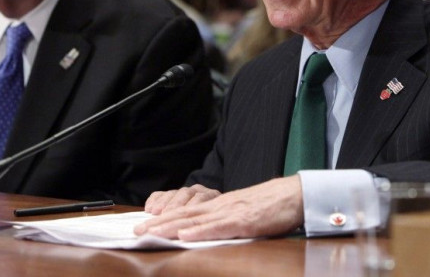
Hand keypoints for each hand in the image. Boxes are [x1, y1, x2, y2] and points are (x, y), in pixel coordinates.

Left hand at [134, 176, 303, 240]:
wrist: (294, 194)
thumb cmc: (272, 205)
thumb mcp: (243, 212)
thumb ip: (225, 220)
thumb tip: (206, 231)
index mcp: (220, 205)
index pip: (187, 212)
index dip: (164, 218)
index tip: (145, 225)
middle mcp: (221, 206)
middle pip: (184, 215)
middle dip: (159, 224)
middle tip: (135, 231)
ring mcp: (231, 212)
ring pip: (195, 220)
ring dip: (170, 227)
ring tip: (150, 233)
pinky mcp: (244, 221)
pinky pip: (219, 227)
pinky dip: (200, 231)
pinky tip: (184, 235)